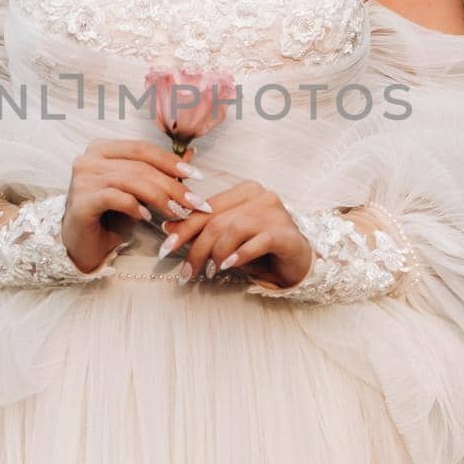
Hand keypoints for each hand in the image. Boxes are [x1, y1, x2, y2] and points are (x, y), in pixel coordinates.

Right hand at [61, 138, 210, 274]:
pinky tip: (147, 217)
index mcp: (102, 149)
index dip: (170, 161)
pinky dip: (134, 206)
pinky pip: (115, 197)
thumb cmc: (110, 217)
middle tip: (194, 201)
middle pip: (140, 165)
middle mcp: (88, 159)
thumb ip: (159, 173)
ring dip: (159, 197)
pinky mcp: (81, 201)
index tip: (197, 175)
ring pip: (130, 180)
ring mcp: (82, 178)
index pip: (142, 149)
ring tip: (177, 212)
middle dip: (171, 184)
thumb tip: (190, 156)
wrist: (83, 246)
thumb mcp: (139, 192)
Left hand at [157, 180, 313, 288]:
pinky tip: (228, 266)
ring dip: (216, 254)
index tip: (166, 247)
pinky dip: (238, 255)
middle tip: (186, 272)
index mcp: (245, 191)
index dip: (184, 228)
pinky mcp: (286, 232)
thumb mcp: (228, 238)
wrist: (297, 262)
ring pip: (233, 229)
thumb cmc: (261, 249)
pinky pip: (256, 242)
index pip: (207, 207)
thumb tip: (169, 227)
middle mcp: (261, 195)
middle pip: (217, 220)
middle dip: (196, 248)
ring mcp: (275, 212)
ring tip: (210, 272)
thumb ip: (204, 229)